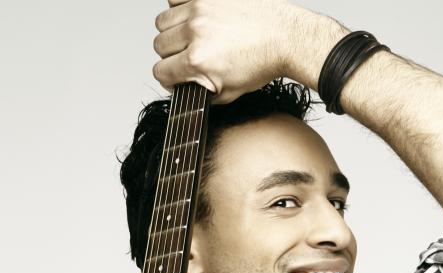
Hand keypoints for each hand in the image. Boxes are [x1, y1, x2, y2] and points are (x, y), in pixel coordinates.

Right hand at [152, 0, 311, 102]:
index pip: (160, 71)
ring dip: (172, 30)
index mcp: (198, 61)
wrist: (284, 38)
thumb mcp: (228, 94)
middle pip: (159, 44)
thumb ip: (200, 92)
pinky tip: (194, 17)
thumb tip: (184, 87)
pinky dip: (180, 7)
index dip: (168, 78)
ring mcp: (200, 8)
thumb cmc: (260, 64)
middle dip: (171, 54)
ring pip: (163, 20)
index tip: (178, 76)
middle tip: (187, 56)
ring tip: (190, 37)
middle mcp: (195, 32)